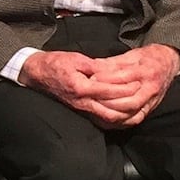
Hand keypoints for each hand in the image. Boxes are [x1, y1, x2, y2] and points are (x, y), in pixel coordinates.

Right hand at [19, 45, 176, 127]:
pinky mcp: (80, 111)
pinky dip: (114, 121)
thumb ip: (94, 65)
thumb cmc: (54, 64)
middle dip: (129, 105)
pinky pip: (100, 120)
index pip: (109, 91)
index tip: (138, 82)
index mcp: (81, 87)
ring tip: (139, 108)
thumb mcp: (75, 58)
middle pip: (111, 110)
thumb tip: (112, 69)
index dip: (125, 88)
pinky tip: (124, 117)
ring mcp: (81, 109)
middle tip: (144, 96)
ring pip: (107, 119)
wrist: (35, 75)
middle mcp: (82, 102)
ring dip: (125, 116)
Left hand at [83, 45, 179, 126]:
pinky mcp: (149, 110)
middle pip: (128, 101)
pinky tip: (106, 118)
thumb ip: (113, 62)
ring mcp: (151, 102)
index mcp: (147, 71)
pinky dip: (119, 122)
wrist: (168, 64)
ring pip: (130, 113)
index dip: (106, 79)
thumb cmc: (149, 58)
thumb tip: (94, 66)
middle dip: (107, 100)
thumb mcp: (132, 54)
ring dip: (111, 113)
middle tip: (91, 96)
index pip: (124, 78)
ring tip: (95, 107)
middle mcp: (150, 89)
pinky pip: (133, 120)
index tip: (92, 78)